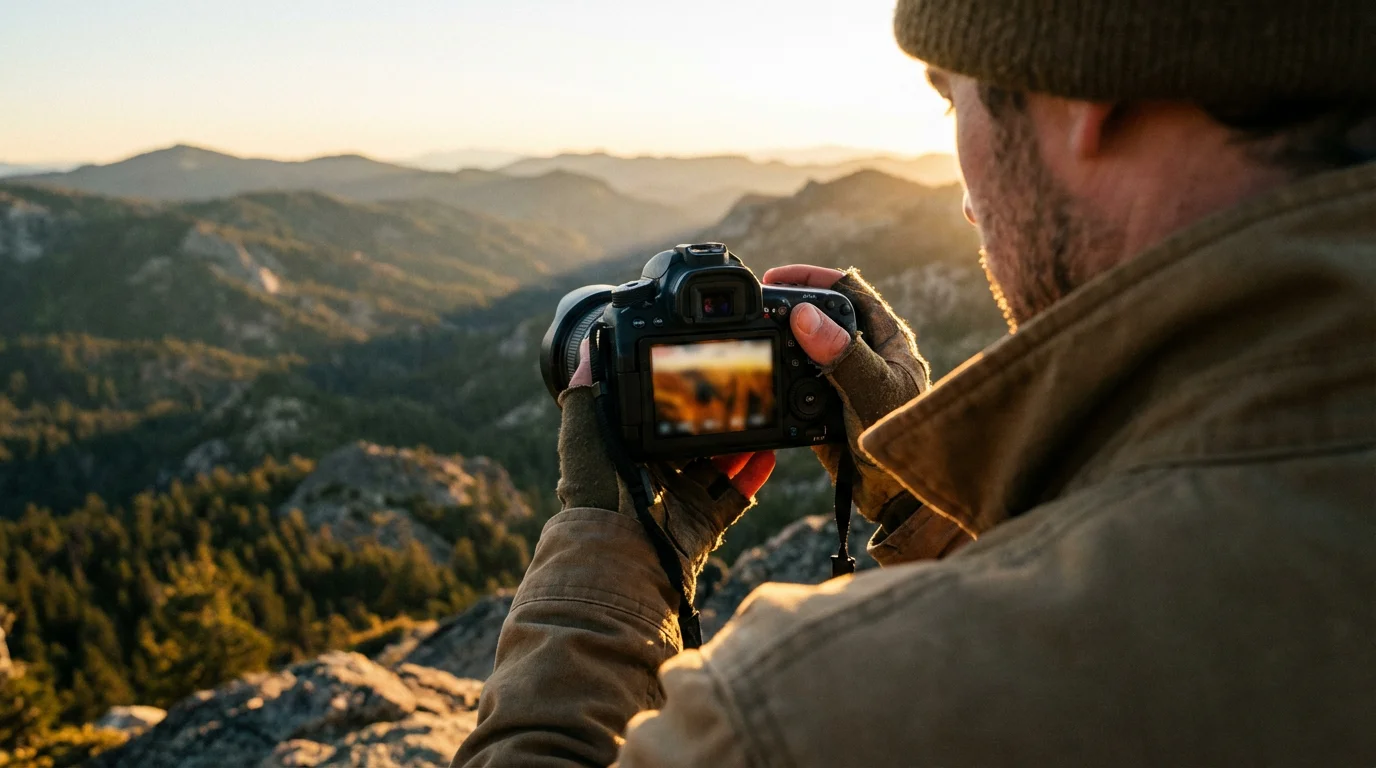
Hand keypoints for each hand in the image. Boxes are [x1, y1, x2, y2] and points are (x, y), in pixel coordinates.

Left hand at [559, 342, 773, 596]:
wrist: (618, 547)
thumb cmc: (594, 488)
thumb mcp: (582, 429)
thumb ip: (586, 390)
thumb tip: (589, 349)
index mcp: (629, 455)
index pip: (657, 421)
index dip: (677, 402)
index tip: (697, 378)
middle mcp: (657, 478)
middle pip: (693, 443)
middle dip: (715, 421)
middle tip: (736, 395)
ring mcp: (683, 501)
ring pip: (720, 467)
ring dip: (741, 444)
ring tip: (761, 417)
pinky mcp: (705, 523)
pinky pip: (737, 497)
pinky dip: (755, 475)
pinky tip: (769, 452)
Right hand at [762, 265, 930, 524]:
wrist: (893, 495)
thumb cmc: (902, 439)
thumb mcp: (873, 391)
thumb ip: (843, 355)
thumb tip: (805, 317)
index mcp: (886, 337)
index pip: (847, 288)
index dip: (811, 277)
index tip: (775, 278)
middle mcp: (864, 352)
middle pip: (820, 313)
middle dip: (788, 304)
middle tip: (756, 304)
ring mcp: (843, 378)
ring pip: (803, 345)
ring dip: (779, 338)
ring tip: (752, 333)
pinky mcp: (823, 404)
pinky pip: (794, 380)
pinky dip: (777, 372)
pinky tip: (762, 371)